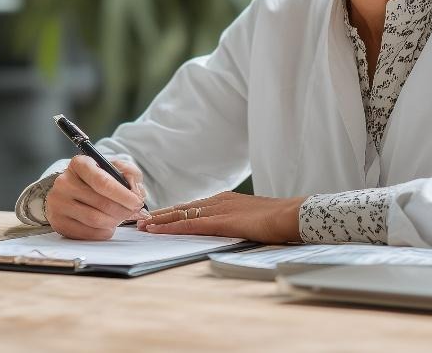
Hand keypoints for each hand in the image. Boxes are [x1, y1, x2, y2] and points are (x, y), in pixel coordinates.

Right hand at [46, 156, 147, 240]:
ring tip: (120, 217)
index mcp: (79, 164)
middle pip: (101, 203)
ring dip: (114, 222)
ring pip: (95, 219)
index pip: (102, 181)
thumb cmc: (97, 179)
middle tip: (132, 212)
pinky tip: (108, 225)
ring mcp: (58, 203)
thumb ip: (130, 174)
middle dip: (123, 210)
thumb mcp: (114, 168)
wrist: (72, 191)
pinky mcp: (58, 222)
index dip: (123, 195)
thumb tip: (136, 193)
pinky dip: (103, 232)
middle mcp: (64, 182)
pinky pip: (87, 233)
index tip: (136, 202)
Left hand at [136, 191, 304, 243]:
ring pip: (181, 214)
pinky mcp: (221, 221)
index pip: (192, 206)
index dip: (172, 212)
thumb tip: (228, 230)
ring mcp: (219, 209)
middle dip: (160, 214)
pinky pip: (191, 224)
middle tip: (139, 219)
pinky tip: (159, 230)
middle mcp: (218, 201)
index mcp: (225, 200)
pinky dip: (172, 227)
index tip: (156, 217)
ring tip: (142, 225)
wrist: (291, 215)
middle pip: (182, 207)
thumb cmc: (277, 220)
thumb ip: (237, 223)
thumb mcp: (252, 220)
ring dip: (160, 220)